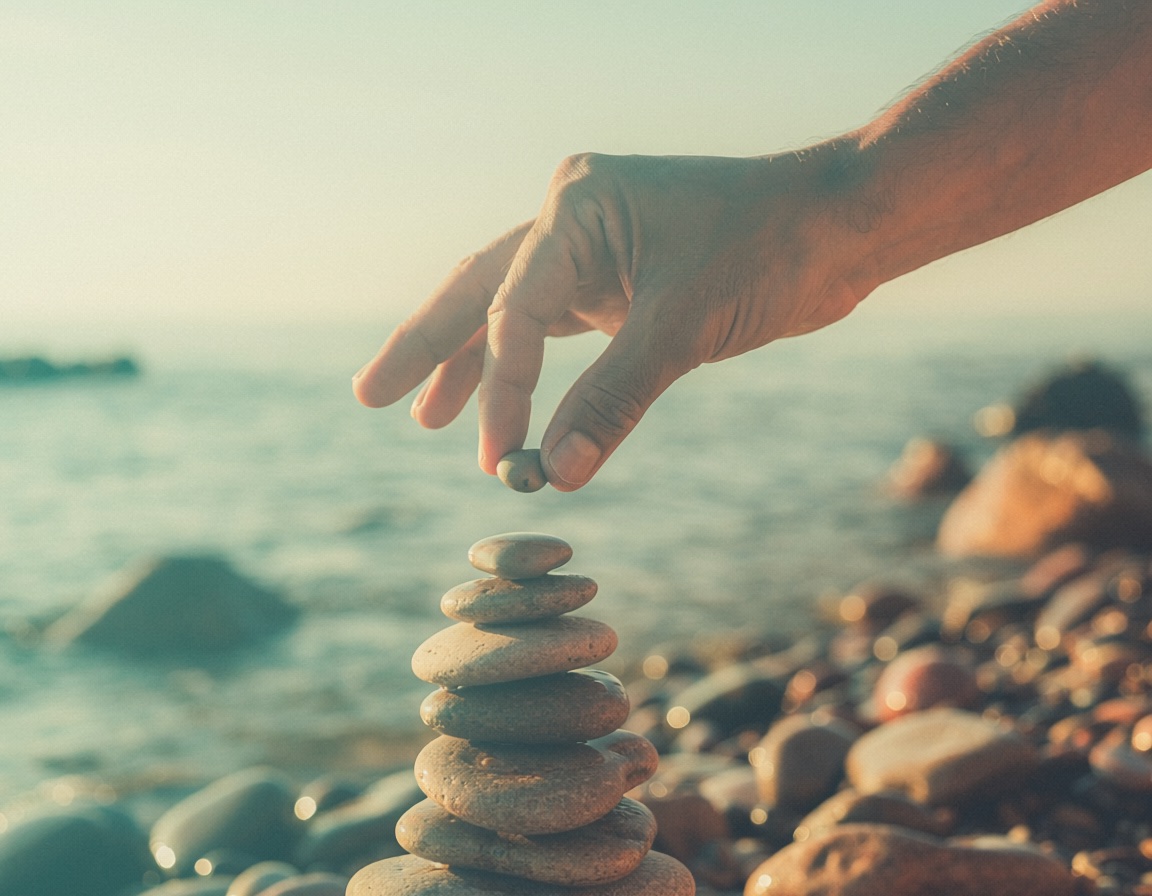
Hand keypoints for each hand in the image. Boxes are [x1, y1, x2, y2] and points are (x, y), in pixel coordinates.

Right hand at [354, 149, 874, 488]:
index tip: (498, 458)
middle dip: (426, 346)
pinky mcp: (621, 282)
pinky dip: (531, 367)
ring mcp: (594, 249)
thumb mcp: (684, 325)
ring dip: (470, 362)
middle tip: (369, 395)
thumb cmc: (771, 248)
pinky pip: (557, 328)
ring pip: (512, 311)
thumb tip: (555, 475)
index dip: (500, 389)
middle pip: (478, 291)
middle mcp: (572, 220)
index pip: (514, 312)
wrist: (841, 226)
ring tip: (421, 413)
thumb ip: (614, 400)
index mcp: (575, 206)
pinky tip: (500, 400)